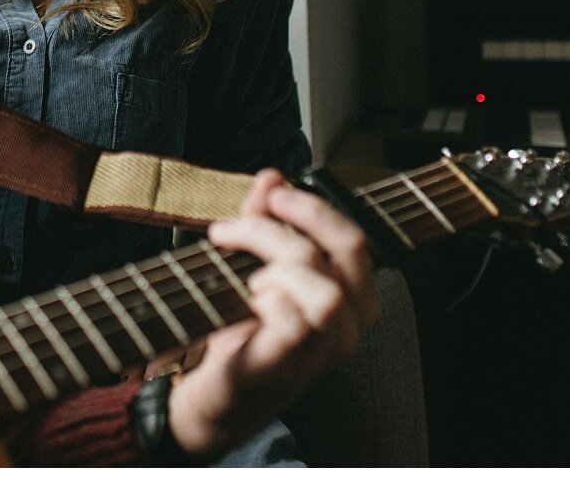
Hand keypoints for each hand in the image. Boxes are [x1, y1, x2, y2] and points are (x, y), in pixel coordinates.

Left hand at [165, 170, 376, 459]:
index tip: (273, 193)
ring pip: (325, 289)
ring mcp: (320, 351)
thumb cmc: (243, 330)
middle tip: (240, 222)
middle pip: (345, 252)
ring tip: (244, 273)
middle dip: (290, 223)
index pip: (354, 239)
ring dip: (276, 263)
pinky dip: (264, 301)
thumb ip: (264, 220)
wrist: (215, 394)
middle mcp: (345, 326)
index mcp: (348, 298)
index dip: (314, 207)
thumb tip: (271, 176)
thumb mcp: (252, 264)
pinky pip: (292, 322)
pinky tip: (245, 304)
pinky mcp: (286, 367)